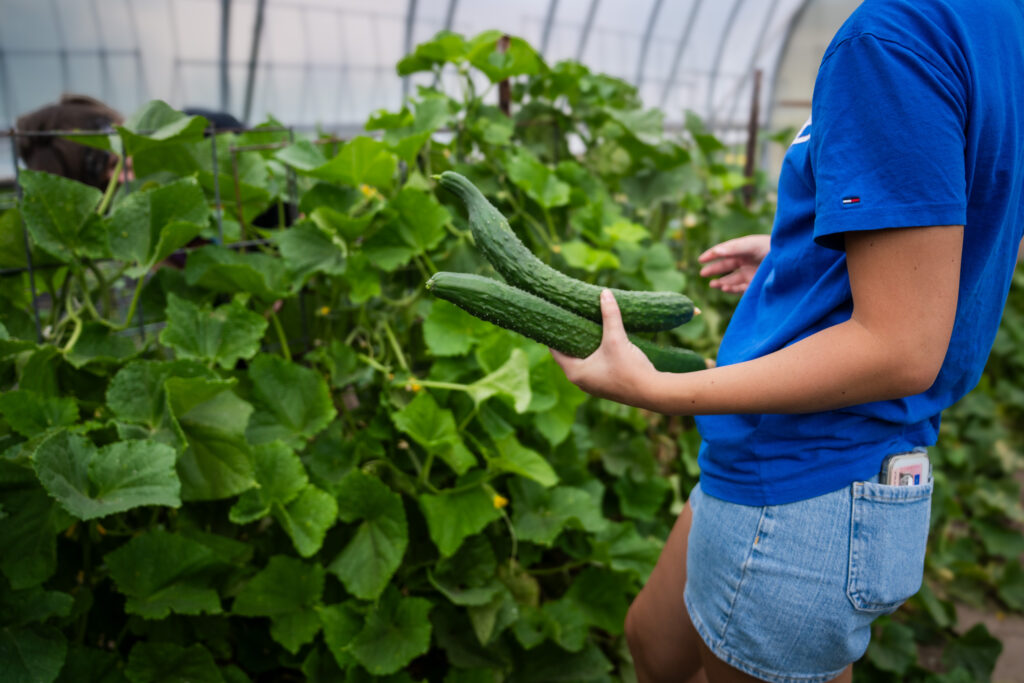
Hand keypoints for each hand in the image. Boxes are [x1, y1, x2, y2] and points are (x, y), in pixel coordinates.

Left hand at [549, 289, 657, 406]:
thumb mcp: (616, 339)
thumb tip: (604, 293)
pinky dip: (592, 355)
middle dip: (570, 338)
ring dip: (582, 347)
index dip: (554, 334)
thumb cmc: (629, 368)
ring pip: (581, 362)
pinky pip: (592, 367)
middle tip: (570, 319)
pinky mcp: (605, 385)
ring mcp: (593, 385)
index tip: (554, 319)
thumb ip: (610, 315)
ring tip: (584, 328)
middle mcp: (580, 381)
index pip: (555, 351)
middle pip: (568, 356)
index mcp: (575, 372)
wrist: (652, 392)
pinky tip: (599, 343)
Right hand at [698, 234, 770, 293]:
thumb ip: (734, 248)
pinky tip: (724, 288)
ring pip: (731, 279)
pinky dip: (731, 289)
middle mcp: (746, 261)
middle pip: (726, 266)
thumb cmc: (772, 249)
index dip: (712, 255)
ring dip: (721, 282)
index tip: (700, 259)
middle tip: (702, 273)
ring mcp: (751, 274)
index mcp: (744, 249)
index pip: (724, 251)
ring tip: (713, 284)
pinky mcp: (755, 285)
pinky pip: (740, 288)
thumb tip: (716, 251)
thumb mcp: (752, 245)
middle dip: (713, 269)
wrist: (791, 263)